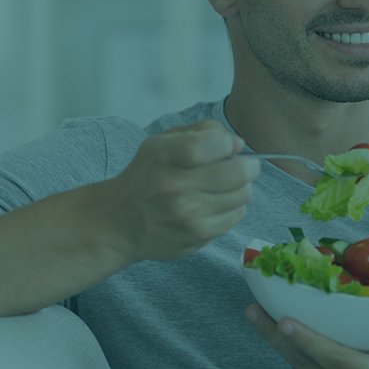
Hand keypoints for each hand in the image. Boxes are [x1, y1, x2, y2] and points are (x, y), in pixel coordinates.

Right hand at [100, 120, 259, 261]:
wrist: (120, 222)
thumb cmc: (147, 176)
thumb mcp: (161, 143)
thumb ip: (199, 132)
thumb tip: (236, 142)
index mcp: (163, 157)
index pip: (212, 144)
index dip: (229, 142)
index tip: (229, 145)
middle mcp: (175, 188)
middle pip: (238, 172)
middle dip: (248, 165)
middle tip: (243, 165)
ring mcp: (187, 215)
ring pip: (243, 195)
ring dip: (241, 187)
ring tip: (225, 186)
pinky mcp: (197, 237)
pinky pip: (237, 215)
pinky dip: (233, 206)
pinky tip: (216, 203)